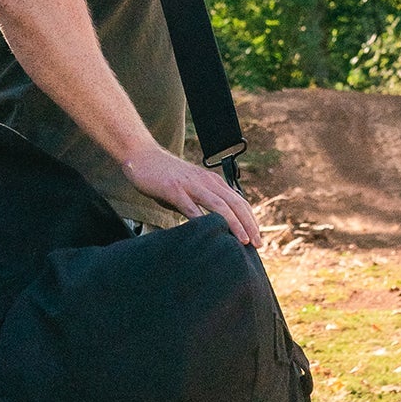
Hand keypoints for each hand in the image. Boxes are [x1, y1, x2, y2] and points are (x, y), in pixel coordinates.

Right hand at [121, 141, 261, 247]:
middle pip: (235, 204)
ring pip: (219, 205)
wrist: (142, 157)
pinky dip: (202, 220)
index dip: (251, 220)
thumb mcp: (189, 189)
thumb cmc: (165, 176)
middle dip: (249, 225)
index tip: (257, 237)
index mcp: (212, 182)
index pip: (239, 202)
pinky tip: (209, 233)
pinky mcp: (174, 189)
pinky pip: (191, 206)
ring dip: (233, 224)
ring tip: (242, 240)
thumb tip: (211, 226)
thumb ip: (201, 205)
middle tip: (258, 244)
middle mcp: (206, 181)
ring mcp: (191, 184)